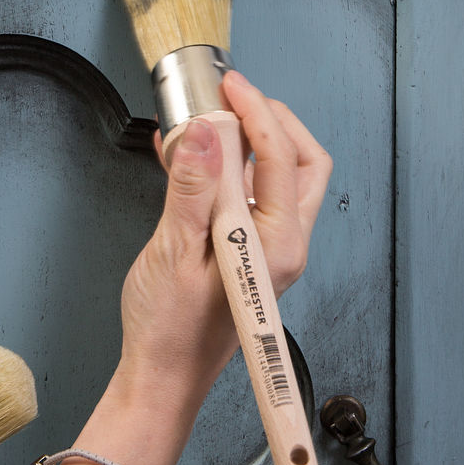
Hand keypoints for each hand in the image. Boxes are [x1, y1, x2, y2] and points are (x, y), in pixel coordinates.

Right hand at [117, 71, 331, 409]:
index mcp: (277, 244)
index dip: (254, 111)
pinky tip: (188, 155)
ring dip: (250, 142)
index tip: (228, 85)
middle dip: (272, 120)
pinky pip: (249, 197)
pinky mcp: (249, 252)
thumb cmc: (171, 331)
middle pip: (301, 162)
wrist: (163, 378)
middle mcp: (284, 244)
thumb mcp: (174, 251)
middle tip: (233, 96)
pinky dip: (227, 168)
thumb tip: (204, 132)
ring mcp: (270, 249)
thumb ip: (191, 188)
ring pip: (278, 178)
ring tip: (209, 118)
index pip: (278, 156)